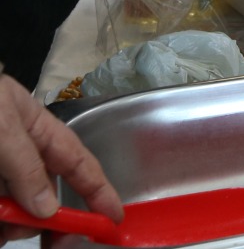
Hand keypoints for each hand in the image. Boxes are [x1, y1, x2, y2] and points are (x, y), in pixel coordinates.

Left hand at [0, 74, 121, 242]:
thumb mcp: (2, 126)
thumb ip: (26, 165)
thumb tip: (48, 209)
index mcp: (36, 131)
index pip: (78, 163)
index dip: (99, 190)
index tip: (113, 220)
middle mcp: (17, 155)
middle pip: (44, 195)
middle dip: (47, 219)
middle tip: (50, 242)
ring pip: (14, 208)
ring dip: (13, 224)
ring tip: (2, 227)